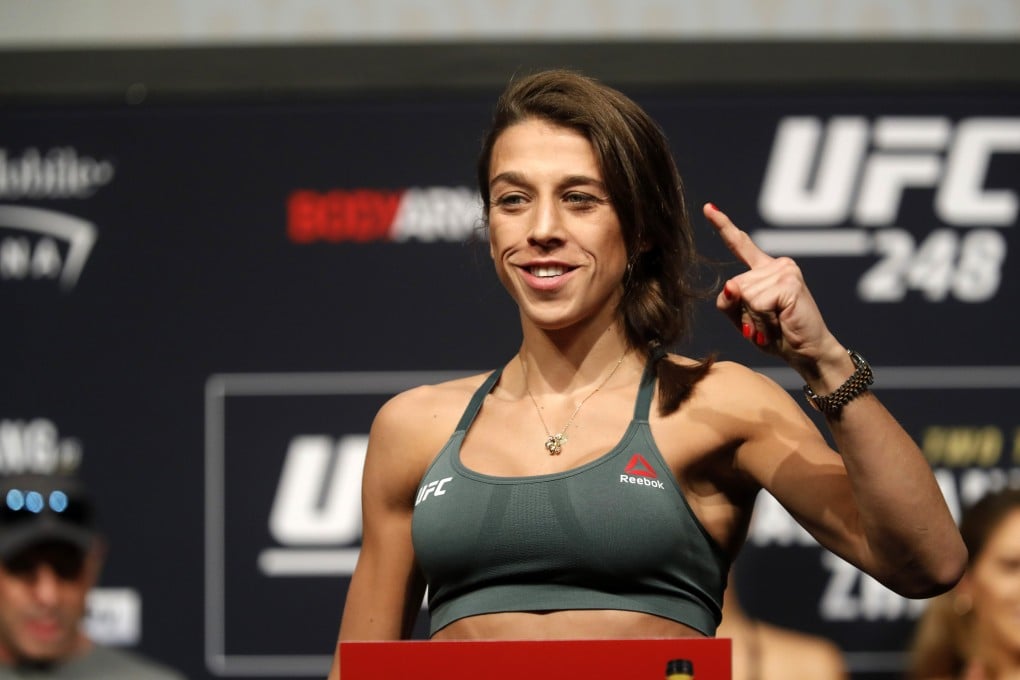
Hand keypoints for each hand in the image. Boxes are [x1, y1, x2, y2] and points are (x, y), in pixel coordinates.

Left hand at [705, 202, 842, 373]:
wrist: (807, 352)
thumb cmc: (777, 336)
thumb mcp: (743, 320)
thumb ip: (729, 303)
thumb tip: (731, 285)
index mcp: (765, 270)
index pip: (741, 245)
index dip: (723, 226)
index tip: (708, 208)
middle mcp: (776, 264)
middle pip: (734, 285)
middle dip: (743, 313)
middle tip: (768, 323)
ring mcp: (785, 270)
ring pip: (744, 294)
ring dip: (755, 318)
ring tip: (776, 322)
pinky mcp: (789, 282)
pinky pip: (756, 302)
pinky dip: (762, 319)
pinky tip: (781, 321)